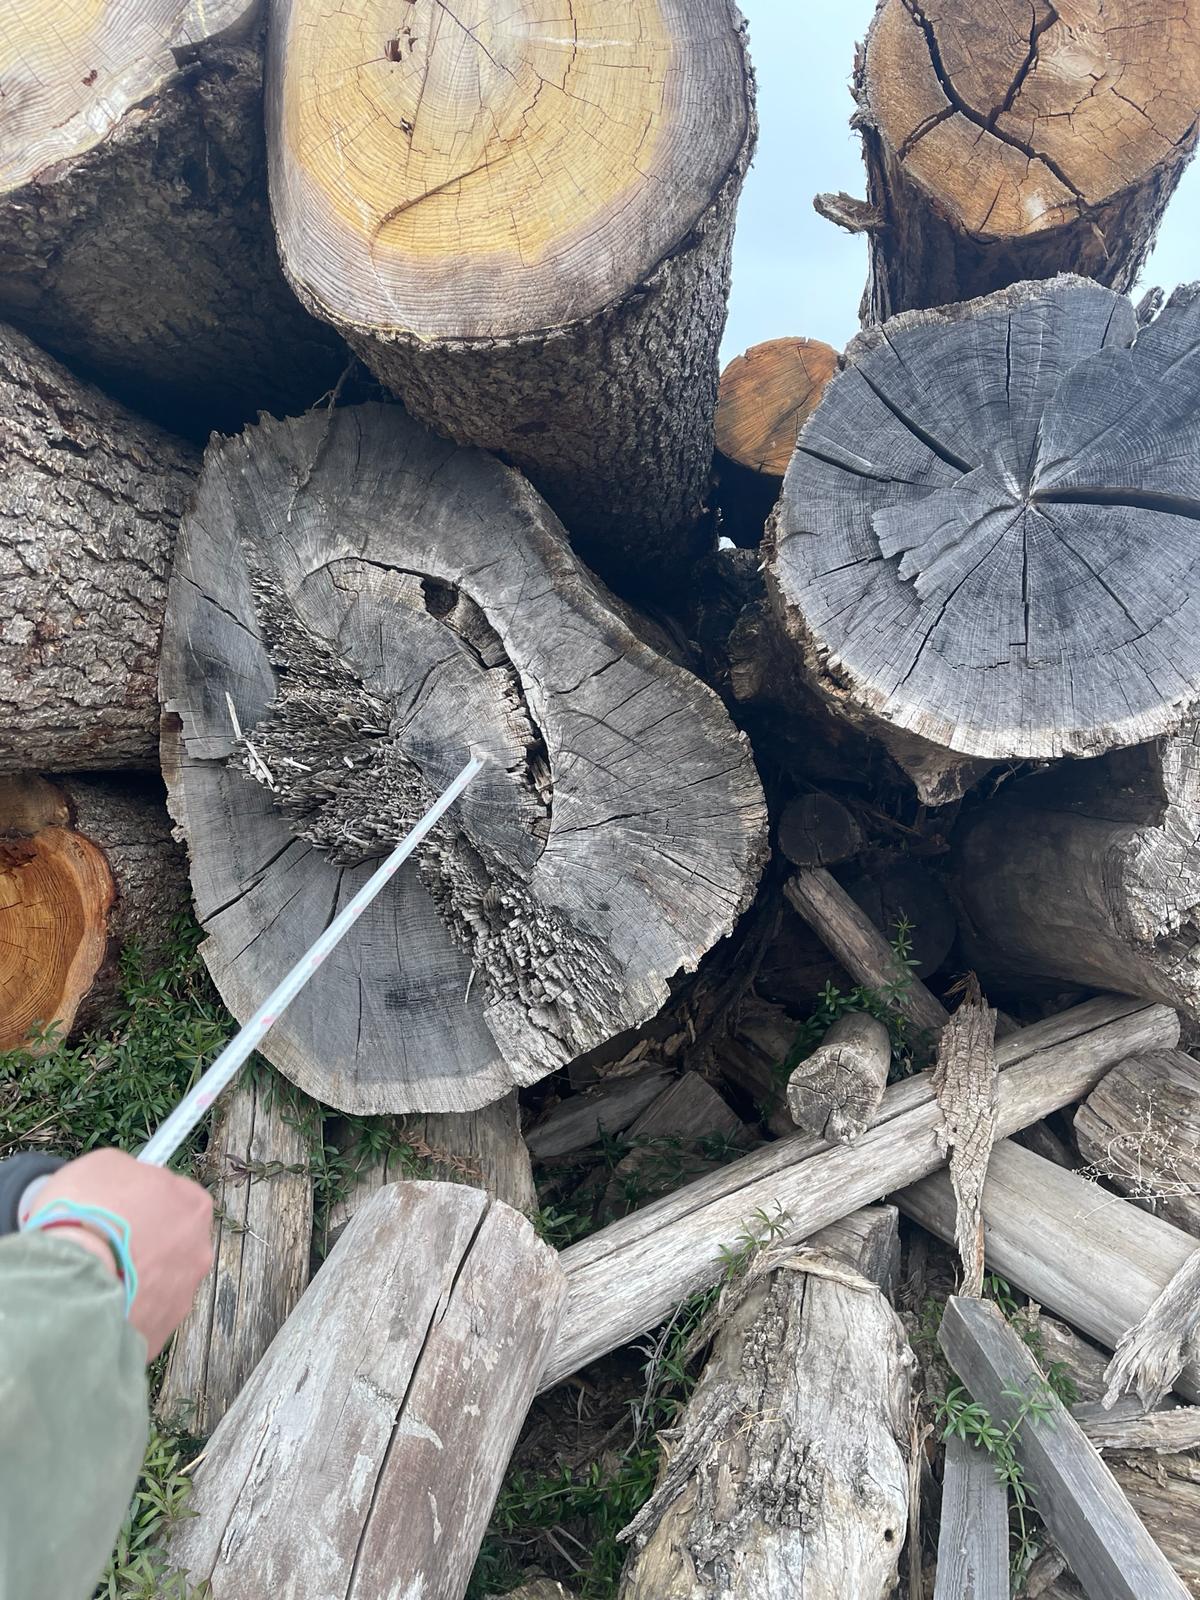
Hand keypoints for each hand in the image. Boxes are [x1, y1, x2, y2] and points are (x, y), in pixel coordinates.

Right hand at [34, 1149, 212, 1358]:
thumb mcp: (102, 1166)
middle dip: (142, 1243)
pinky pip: (139, 1317)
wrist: (74, 1284)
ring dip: (131, 1280)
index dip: (142, 1201)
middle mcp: (199, 1252)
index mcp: (192, 1206)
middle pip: (171, 1242)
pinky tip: (93, 1306)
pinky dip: (120, 1312)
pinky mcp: (158, 1334)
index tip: (117, 1208)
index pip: (175, 1196)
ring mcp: (181, 1297)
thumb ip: (126, 1173)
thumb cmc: (90, 1216)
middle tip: (104, 1244)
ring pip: (157, 1283)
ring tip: (93, 1279)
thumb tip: (128, 1181)